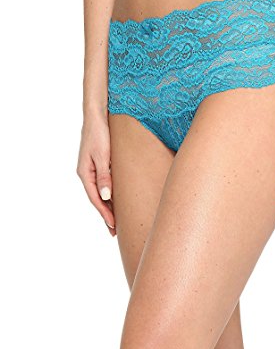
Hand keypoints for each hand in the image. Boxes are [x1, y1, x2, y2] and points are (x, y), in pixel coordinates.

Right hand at [76, 110, 115, 235]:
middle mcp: (86, 174)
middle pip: (97, 199)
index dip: (105, 214)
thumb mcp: (103, 155)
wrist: (96, 116)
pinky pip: (103, 185)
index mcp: (85, 173)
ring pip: (100, 193)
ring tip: (116, 221)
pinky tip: (115, 201)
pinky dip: (108, 196)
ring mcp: (91, 170)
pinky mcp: (98, 165)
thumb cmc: (100, 133)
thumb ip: (104, 176)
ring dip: (107, 207)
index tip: (113, 226)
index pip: (96, 199)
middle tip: (115, 232)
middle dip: (106, 215)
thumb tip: (106, 196)